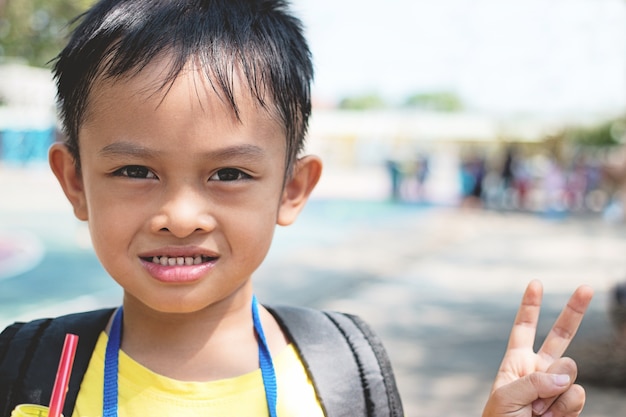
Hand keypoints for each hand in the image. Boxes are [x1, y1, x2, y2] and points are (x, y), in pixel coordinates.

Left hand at [482, 280, 593, 416]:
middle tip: (586, 287)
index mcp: (517, 362)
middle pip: (561, 336)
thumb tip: (566, 378)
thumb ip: (533, 382)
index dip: (530, 306)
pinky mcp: (570, 405)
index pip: (524, 328)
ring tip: (537, 409)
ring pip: (570, 370)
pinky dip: (564, 407)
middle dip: (574, 311)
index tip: (536, 283)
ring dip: (553, 390)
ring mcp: (557, 387)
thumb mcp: (506, 397)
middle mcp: (539, 370)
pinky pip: (576, 395)